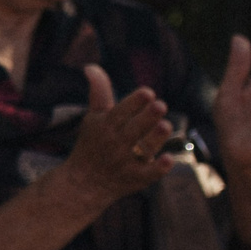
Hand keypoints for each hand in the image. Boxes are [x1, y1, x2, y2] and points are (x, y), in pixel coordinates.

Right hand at [58, 64, 176, 213]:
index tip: (148, 92)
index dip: (135, 102)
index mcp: (105, 126)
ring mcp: (125, 162)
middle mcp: (115, 144)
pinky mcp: (136, 179)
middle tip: (161, 105)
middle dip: (147, 117)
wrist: (82, 183)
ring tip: (166, 125)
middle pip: (133, 129)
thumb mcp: (94, 118)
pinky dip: (157, 168)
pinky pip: (148, 174)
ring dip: (154, 138)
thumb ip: (99, 93)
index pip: (120, 112)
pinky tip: (168, 159)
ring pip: (143, 149)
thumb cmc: (92, 144)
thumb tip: (91, 66)